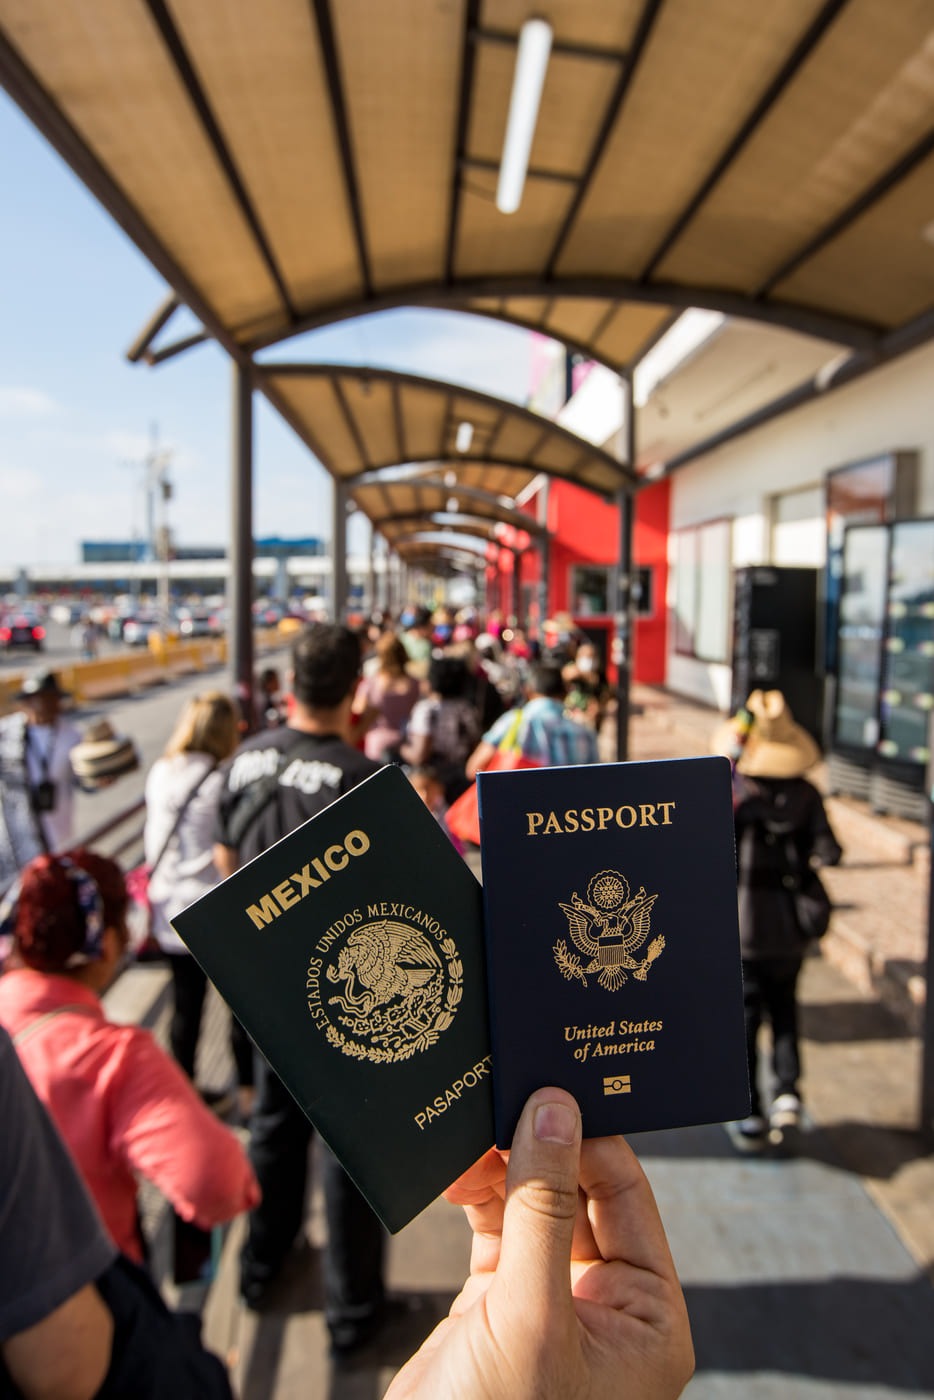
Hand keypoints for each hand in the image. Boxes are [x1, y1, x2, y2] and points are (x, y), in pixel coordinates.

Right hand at [386, 1087, 693, 1399]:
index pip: (628, 1196)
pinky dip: (475, 1193)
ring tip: (468, 1133)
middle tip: (501, 1098)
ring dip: (501, 1166)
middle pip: (579, 1191)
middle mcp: (605, 1306)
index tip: (548, 1091)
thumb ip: (545, 1209)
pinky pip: (496, 1226)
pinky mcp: (498, 1304)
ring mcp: (550, 1303)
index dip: (589, 1138)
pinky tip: (454, 1172)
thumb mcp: (531, 1316)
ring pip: (534, 1203)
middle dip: (539, 1146)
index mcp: (647, 1317)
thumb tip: (556, 1114)